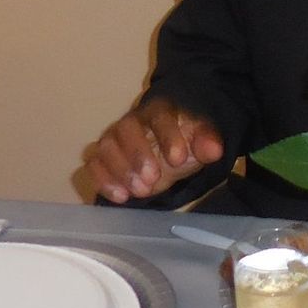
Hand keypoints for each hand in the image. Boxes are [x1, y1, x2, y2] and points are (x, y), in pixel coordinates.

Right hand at [82, 97, 223, 204]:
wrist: (170, 152)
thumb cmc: (184, 143)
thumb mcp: (200, 141)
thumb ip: (207, 142)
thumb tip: (214, 150)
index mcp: (160, 110)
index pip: (160, 116)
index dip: (167, 136)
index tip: (178, 159)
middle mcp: (132, 121)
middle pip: (127, 129)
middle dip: (138, 155)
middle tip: (153, 179)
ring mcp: (114, 139)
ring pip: (106, 147)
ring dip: (121, 171)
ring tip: (141, 191)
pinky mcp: (102, 159)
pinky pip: (93, 165)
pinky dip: (103, 181)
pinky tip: (121, 197)